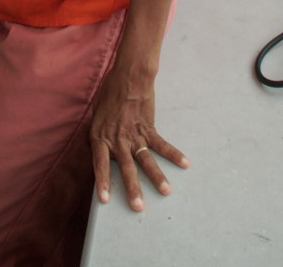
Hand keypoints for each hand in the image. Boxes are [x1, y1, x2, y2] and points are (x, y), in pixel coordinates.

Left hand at [90, 66, 188, 211]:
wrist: (128, 76)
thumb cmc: (110, 91)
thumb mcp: (98, 113)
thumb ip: (101, 132)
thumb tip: (104, 145)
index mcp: (101, 136)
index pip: (99, 164)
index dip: (103, 181)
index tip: (105, 199)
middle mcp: (117, 139)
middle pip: (125, 167)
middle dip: (132, 188)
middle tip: (138, 207)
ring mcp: (134, 134)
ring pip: (146, 159)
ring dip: (157, 177)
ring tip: (166, 191)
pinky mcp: (148, 127)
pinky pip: (161, 143)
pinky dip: (173, 153)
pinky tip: (184, 163)